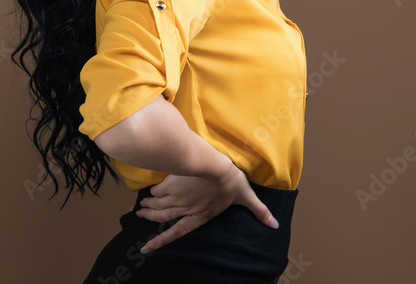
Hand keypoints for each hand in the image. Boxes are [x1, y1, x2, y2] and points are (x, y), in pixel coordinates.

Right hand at [135, 161, 278, 253]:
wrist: (215, 167)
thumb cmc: (232, 182)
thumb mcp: (247, 197)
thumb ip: (259, 211)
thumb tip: (275, 225)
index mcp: (199, 216)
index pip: (177, 232)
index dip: (161, 241)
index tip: (146, 248)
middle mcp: (184, 209)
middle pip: (163, 217)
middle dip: (151, 218)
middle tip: (140, 216)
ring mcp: (176, 197)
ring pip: (159, 205)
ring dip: (149, 207)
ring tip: (141, 208)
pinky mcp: (171, 183)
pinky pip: (159, 190)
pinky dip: (154, 192)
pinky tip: (150, 191)